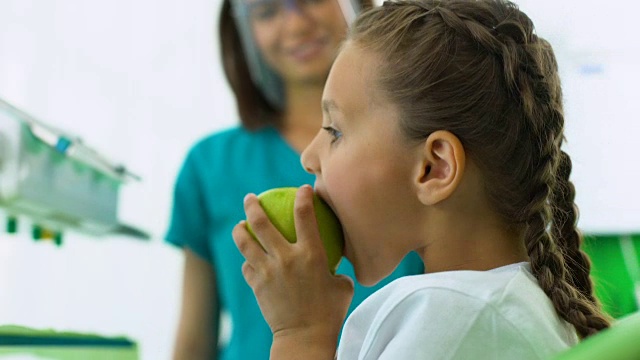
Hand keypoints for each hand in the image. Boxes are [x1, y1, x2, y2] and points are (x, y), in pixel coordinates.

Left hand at [233, 185, 353, 354]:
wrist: (305, 338)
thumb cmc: (330, 313)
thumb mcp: (343, 285)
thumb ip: (337, 269)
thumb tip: (337, 260)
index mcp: (311, 254)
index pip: (305, 215)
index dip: (303, 197)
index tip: (302, 189)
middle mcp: (286, 258)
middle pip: (262, 223)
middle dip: (253, 206)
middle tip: (250, 197)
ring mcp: (268, 271)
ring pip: (246, 243)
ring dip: (240, 230)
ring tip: (239, 225)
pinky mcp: (257, 285)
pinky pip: (247, 267)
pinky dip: (248, 262)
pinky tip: (249, 260)